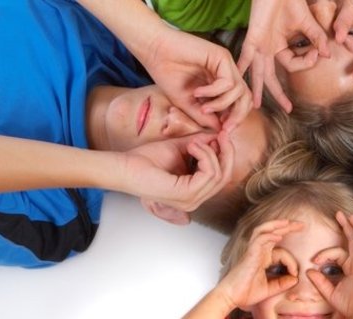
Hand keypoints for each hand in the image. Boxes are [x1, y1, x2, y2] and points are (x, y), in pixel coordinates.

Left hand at [118, 131, 234, 220]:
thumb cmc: (146, 160)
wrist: (125, 165)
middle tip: (222, 134)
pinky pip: (209, 173)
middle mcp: (194, 201)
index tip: (222, 135)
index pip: (222, 177)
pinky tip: (191, 147)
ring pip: (218, 174)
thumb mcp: (181, 148)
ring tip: (193, 142)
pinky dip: (204, 155)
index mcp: (193, 192)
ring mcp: (190, 201)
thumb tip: (219, 136)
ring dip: (209, 151)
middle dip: (227, 152)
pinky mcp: (185, 195)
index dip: (226, 154)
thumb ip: (201, 145)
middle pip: (225, 177)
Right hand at [142, 28, 250, 131]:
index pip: (239, 103)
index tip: (223, 132)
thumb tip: (221, 129)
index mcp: (221, 82)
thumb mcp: (187, 103)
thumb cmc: (167, 74)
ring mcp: (226, 64)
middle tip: (225, 128)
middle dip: (238, 116)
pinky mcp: (222, 56)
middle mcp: (227, 72)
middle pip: (246, 98)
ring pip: (240, 91)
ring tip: (203, 107)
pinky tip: (197, 92)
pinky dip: (214, 92)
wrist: (153, 51)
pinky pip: (228, 82)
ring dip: (222, 104)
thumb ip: (204, 115)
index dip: (235, 119)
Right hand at [221, 220, 302, 308]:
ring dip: (276, 225)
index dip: (292, 262)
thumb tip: (296, 279)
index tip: (295, 274)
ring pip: (263, 231)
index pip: (282, 251)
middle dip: (287, 227)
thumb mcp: (270, 289)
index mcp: (263, 258)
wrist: (231, 298)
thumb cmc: (245, 293)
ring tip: (288, 222)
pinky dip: (268, 236)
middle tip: (301, 224)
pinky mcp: (249, 255)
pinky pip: (259, 240)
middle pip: (272, 232)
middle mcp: (258, 251)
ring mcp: (253, 251)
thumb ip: (282, 284)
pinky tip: (278, 236)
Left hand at [238, 0, 329, 111]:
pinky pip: (245, 54)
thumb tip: (327, 55)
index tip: (317, 52)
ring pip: (257, 71)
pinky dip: (240, 66)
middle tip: (287, 108)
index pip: (293, 64)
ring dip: (256, 88)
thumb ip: (317, 39)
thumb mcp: (308, 24)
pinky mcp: (253, 36)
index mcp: (280, 46)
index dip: (307, 62)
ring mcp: (259, 44)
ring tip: (253, 105)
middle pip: (271, 76)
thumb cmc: (291, 1)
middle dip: (278, 94)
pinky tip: (235, 77)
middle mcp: (268, 48)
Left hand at [307, 212, 352, 317]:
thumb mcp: (330, 292)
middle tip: (338, 215)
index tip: (314, 261)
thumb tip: (309, 271)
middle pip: (352, 239)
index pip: (337, 253)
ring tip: (347, 214)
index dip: (324, 254)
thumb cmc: (350, 305)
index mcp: (351, 268)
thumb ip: (320, 282)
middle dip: (346, 227)